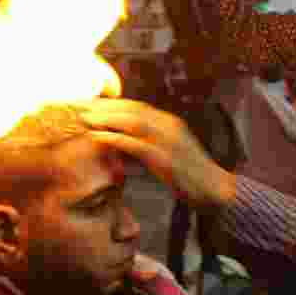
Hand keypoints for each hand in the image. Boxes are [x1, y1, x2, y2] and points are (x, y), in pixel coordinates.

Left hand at [76, 98, 235, 209]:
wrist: (216, 191)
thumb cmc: (190, 176)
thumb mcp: (167, 154)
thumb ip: (147, 146)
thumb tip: (122, 143)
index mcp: (169, 123)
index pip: (136, 106)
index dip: (112, 103)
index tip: (89, 103)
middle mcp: (169, 126)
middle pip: (132, 109)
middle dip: (104, 106)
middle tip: (79, 105)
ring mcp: (169, 141)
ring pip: (133, 122)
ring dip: (107, 118)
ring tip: (84, 118)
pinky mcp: (166, 159)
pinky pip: (136, 145)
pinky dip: (115, 139)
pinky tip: (97, 137)